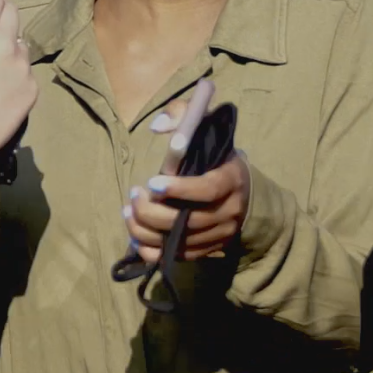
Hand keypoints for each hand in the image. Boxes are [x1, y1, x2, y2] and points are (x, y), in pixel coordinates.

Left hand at [125, 87, 247, 260]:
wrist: (245, 194)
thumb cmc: (218, 157)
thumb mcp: (207, 128)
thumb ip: (183, 115)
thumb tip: (157, 126)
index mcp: (231, 179)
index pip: (208, 190)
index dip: (180, 189)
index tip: (152, 182)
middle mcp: (229, 211)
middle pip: (188, 221)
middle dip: (153, 212)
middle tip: (134, 195)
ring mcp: (219, 235)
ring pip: (179, 242)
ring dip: (146, 230)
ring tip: (128, 211)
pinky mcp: (208, 250)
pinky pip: (177, 257)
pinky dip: (152, 250)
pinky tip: (136, 235)